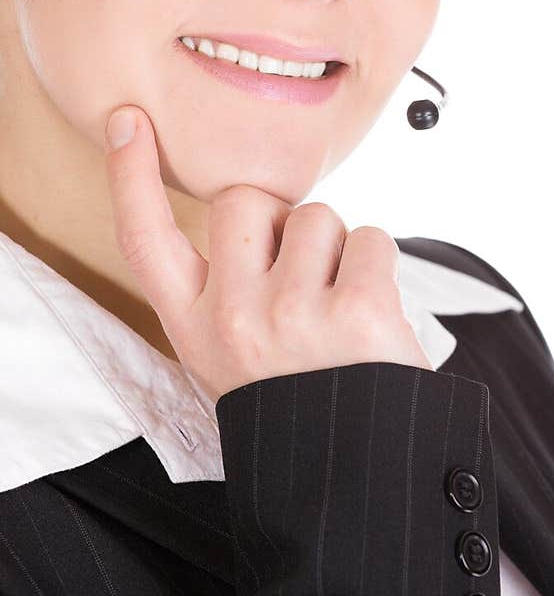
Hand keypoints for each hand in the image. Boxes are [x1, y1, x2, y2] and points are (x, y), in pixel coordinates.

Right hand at [103, 106, 433, 405]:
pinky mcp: (357, 312)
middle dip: (281, 221)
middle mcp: (234, 317)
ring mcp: (294, 313)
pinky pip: (372, 239)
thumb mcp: (232, 358)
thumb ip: (228, 291)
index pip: (147, 241)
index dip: (132, 177)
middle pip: (247, 202)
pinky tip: (374, 316)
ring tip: (340, 311)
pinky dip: (380, 267)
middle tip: (303, 279)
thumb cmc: (299, 401)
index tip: (130, 123)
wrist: (353, 472)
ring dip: (338, 250)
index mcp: (195, 327)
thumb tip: (260, 214)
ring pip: (317, 217)